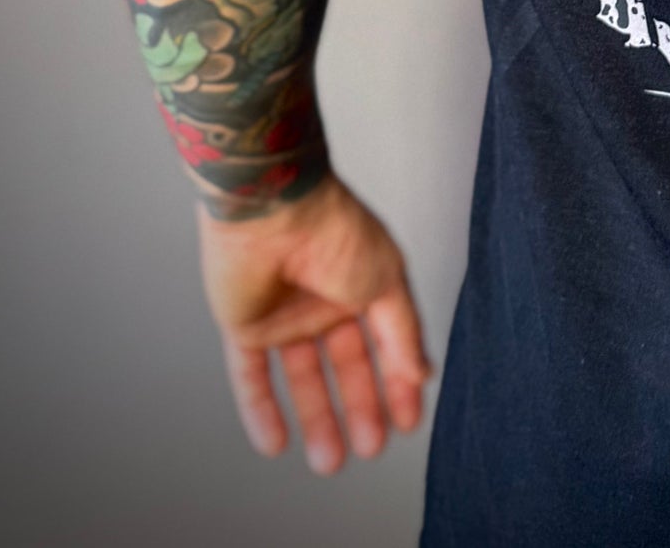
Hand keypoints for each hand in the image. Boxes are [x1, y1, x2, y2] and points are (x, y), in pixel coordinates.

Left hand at [196, 174, 431, 474]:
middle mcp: (327, 301)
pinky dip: (262, 410)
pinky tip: (275, 443)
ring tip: (330, 460)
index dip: (399, 381)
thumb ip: (402, 332)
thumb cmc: (336, 230)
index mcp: (366, 284)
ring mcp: (286, 315)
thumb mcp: (386, 281)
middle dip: (361, 408)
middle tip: (371, 447)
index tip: (407, 420)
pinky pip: (251, 378)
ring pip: (303, 378)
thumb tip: (423, 371)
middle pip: (347, 367)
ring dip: (318, 418)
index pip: (386, 342)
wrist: (273, 210)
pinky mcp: (246, 326)